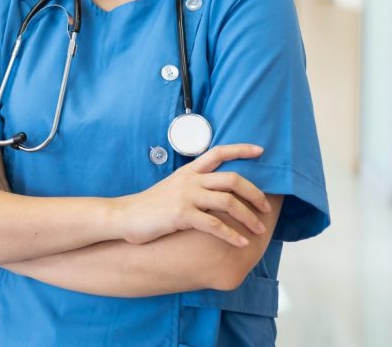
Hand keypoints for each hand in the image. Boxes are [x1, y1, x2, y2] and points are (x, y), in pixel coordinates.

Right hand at [114, 144, 270, 247]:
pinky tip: (241, 242)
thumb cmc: (150, 206)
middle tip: (266, 208)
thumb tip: (217, 193)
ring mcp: (186, 196)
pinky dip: (232, 234)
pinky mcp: (181, 215)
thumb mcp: (172, 188)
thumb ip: (193, 186)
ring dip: (248, 216)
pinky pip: (214, 224)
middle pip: (232, 179)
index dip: (241, 149)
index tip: (260, 150)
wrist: (125, 216)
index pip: (218, 152)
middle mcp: (190, 180)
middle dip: (254, 193)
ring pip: (228, 201)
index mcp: (188, 172)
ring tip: (259, 229)